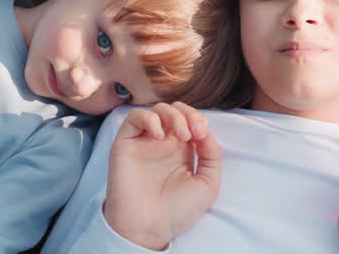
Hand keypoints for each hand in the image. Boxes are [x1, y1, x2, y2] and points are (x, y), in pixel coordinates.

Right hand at [102, 102, 222, 250]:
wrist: (149, 228)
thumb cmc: (177, 210)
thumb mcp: (207, 184)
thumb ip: (212, 156)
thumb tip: (207, 132)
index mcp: (183, 150)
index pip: (191, 120)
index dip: (199, 120)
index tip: (203, 134)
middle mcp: (163, 143)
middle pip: (176, 110)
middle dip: (188, 114)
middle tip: (194, 132)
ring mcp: (145, 142)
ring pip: (157, 109)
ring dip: (172, 115)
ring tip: (181, 134)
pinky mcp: (125, 144)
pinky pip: (134, 117)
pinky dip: (148, 118)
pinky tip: (159, 134)